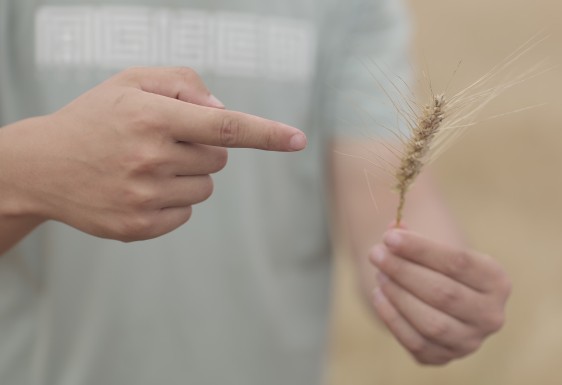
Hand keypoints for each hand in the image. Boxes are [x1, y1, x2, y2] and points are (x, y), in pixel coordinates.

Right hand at [0, 67, 305, 241]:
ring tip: (145, 165)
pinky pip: (186, 212)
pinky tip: (138, 189)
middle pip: (219, 158)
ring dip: (187, 175)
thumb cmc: (97, 118)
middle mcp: (149, 158)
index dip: (266, 133)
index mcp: (151, 117)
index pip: (224, 126)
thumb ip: (182, 84)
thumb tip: (224, 113)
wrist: (42, 166)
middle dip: (201, 148)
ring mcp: (143, 197)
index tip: (298, 139)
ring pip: (205, 187)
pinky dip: (172, 200)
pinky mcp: (139, 228)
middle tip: (161, 142)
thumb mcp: (131, 82)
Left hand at [369, 227, 510, 364]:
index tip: (389, 238)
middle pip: (444, 293)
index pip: (458, 262)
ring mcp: (469, 341)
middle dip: (404, 271)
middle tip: (376, 254)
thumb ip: (413, 238)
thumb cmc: (439, 266)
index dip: (421, 249)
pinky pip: (416, 342)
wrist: (445, 299)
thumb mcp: (434, 248)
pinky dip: (393, 318)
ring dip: (398, 295)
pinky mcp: (444, 358)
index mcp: (497, 281)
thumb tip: (392, 230)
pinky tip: (378, 295)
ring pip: (432, 323)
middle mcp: (490, 315)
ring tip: (379, 274)